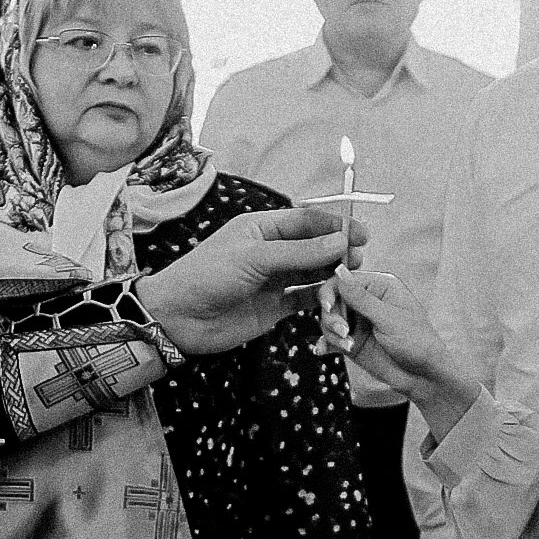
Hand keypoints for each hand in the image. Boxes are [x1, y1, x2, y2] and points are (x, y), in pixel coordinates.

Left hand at [133, 205, 365, 357]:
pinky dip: (321, 300)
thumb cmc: (208, 276)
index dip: (335, 225)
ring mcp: (274, 279)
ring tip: (350, 281)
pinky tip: (334, 302)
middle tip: (358, 260)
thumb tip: (342, 240)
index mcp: (262, 227)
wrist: (178, 318)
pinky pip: (306, 299)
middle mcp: (271, 250)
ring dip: (332, 277)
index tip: (361, 234)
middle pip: (314, 247)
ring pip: (313, 273)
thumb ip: (300, 252)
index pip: (307, 221)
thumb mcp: (254, 258)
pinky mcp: (275, 306)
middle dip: (337, 252)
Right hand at [323, 267, 479, 436]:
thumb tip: (339, 270)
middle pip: (332, 300)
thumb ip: (361, 297)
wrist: (424, 377)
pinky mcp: (353, 341)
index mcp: (380, 287)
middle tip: (344, 332)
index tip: (328, 307)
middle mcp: (367, 302)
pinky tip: (324, 350)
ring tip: (348, 345)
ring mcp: (359, 322)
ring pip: (329, 320)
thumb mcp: (389, 319)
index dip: (331, 292)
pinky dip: (327, 344)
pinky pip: (331, 338)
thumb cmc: (418, 343)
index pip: (344, 280)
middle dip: (332, 317)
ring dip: (333, 333)